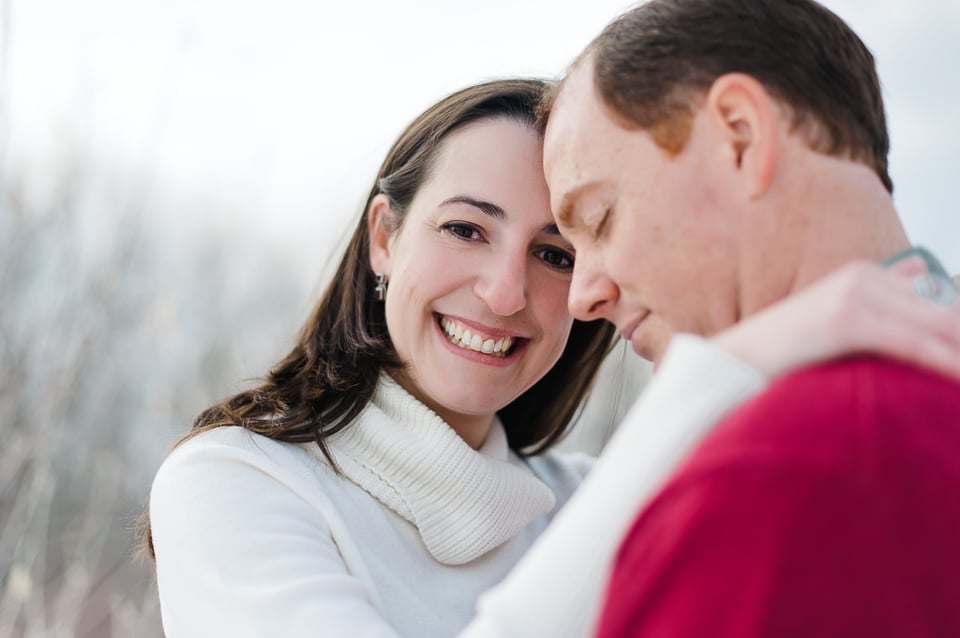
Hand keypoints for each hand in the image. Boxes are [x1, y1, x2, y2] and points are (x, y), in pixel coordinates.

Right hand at [710, 257, 959, 380]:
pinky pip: (915, 345)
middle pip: (950, 313)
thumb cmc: (785, 355)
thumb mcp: (835, 323)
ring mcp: (855, 295)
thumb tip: (923, 289)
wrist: (734, 363)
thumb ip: (878, 310)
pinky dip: (947, 366)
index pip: (946, 302)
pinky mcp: (847, 319)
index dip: (959, 335)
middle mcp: (866, 276)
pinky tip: (958, 381)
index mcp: (868, 274)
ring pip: (942, 328)